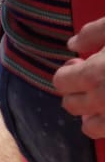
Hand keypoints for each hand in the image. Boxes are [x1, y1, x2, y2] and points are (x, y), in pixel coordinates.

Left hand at [53, 18, 104, 137]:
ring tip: (100, 101)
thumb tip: (72, 43)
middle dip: (76, 92)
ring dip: (90, 115)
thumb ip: (92, 33)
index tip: (78, 63)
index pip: (61, 82)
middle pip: (71, 105)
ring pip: (90, 128)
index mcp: (94, 73)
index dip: (67, 72)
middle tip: (90, 79)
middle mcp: (102, 100)